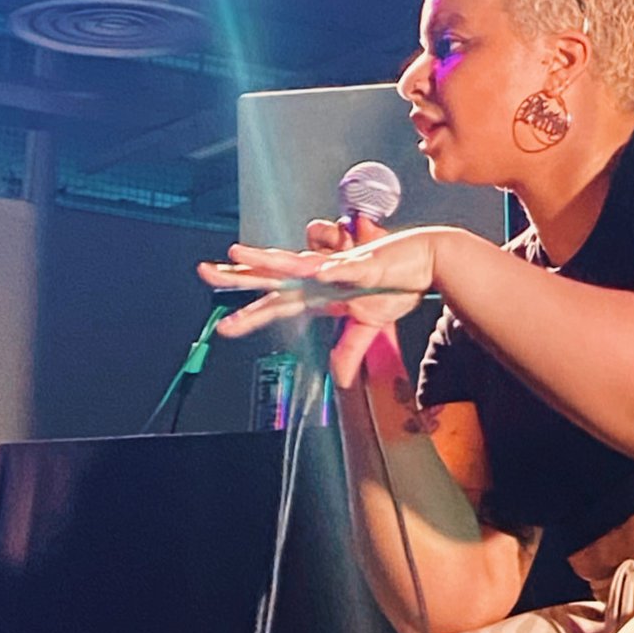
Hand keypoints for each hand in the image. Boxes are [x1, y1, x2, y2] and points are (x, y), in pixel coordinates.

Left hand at [201, 215, 441, 341]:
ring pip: (296, 265)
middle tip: (204, 271)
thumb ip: (350, 349)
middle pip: (273, 277)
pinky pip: (345, 269)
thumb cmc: (398, 284)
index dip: (250, 315)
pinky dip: (331, 272)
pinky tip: (316, 273)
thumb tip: (339, 379)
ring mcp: (340, 269)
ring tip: (238, 253)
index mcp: (320, 293)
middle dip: (239, 275)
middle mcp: (322, 277)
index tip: (223, 327)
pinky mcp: (366, 264)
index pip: (277, 305)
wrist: (429, 259)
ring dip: (268, 261)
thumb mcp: (370, 325)